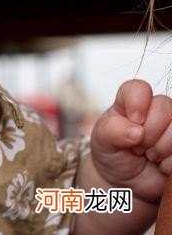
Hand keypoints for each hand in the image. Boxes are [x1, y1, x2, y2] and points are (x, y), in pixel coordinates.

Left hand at [90, 79, 171, 202]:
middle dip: (148, 134)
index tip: (133, 121)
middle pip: (164, 107)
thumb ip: (112, 131)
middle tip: (136, 146)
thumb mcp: (102, 141)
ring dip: (160, 149)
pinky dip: (169, 163)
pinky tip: (160, 164)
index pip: (139, 88)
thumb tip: (135, 130)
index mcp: (131, 101)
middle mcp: (156, 109)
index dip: (137, 103)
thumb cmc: (112, 153)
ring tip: (149, 155)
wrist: (125, 181)